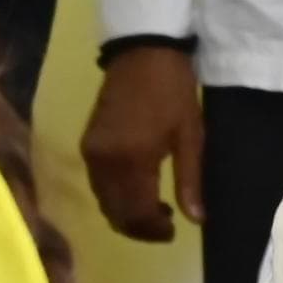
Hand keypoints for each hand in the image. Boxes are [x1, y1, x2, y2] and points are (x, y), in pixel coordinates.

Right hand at [80, 42, 203, 240]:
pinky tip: (136, 189)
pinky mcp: (87, 143)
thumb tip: (196, 220)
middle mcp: (103, 162)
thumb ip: (190, 179)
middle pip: (114, 212)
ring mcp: (90, 152)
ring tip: (154, 208)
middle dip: (138, 227)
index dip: (153, 230)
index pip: (135, 213)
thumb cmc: (173, 90)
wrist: (143, 50)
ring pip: (102, 200)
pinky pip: (97, 183)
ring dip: (125, 213)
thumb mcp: (190, 134)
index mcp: (131, 160)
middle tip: (165, 224)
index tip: (173, 231)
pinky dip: (114, 195)